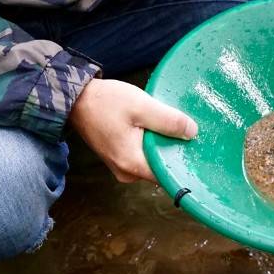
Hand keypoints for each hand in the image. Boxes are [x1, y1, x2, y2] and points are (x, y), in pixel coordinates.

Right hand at [67, 78, 196, 182]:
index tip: (197, 147)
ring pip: (151, 159)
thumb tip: (193, 133)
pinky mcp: (118, 157)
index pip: (169, 174)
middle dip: (173, 148)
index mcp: (133, 164)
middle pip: (161, 167)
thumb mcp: (141, 106)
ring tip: (167, 124)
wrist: (76, 98)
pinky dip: (149, 142)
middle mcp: (127, 172)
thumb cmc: (105, 102)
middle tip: (185, 128)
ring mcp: (121, 166)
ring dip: (160, 144)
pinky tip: (152, 125)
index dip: (184, 161)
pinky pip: (141, 154)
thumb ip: (169, 121)